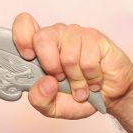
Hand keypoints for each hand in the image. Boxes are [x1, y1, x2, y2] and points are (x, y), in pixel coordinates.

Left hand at [12, 13, 132, 118]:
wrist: (109, 96)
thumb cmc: (79, 96)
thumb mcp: (53, 107)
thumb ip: (40, 99)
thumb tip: (45, 83)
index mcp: (40, 48)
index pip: (24, 25)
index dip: (22, 38)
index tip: (28, 57)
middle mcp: (56, 36)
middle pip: (42, 38)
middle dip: (51, 67)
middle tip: (61, 79)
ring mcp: (76, 35)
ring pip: (68, 56)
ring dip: (76, 80)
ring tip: (81, 86)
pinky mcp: (95, 38)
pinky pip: (88, 60)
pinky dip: (91, 78)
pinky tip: (94, 80)